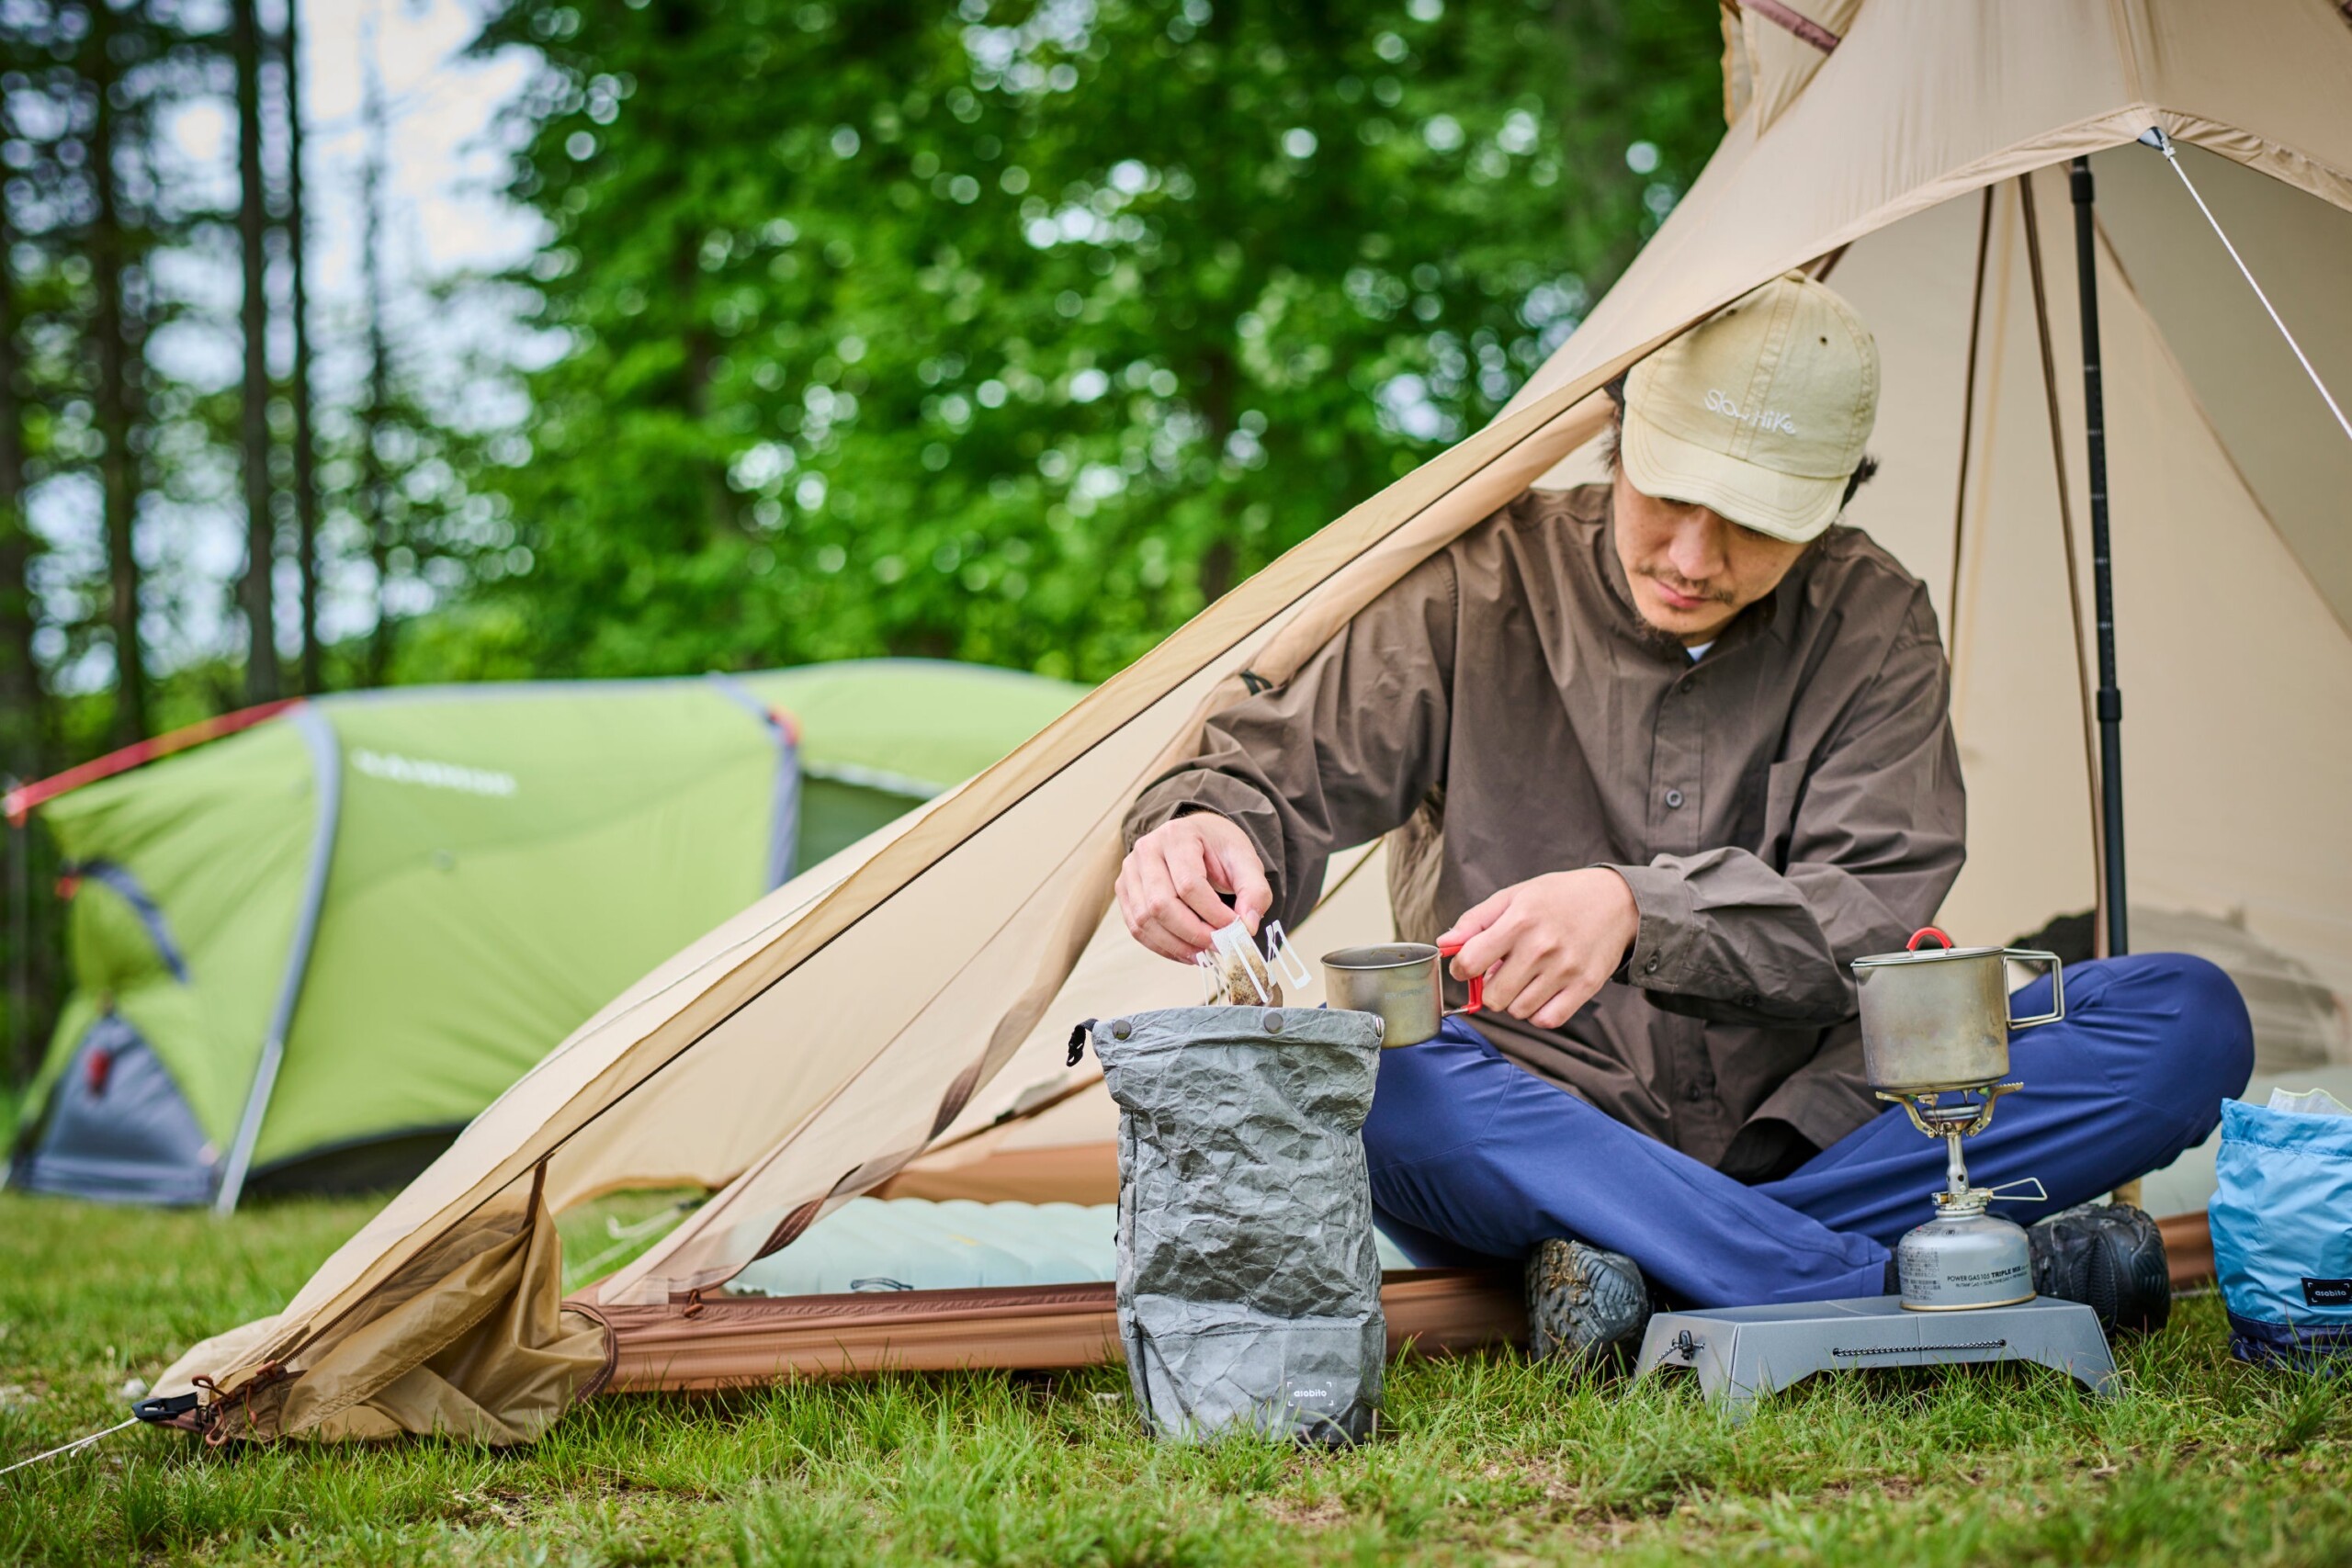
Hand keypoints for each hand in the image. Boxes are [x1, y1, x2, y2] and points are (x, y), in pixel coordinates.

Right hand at [1116, 813, 1274, 962]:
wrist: (1196, 836)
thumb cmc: (1218, 848)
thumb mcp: (1245, 861)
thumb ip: (1254, 891)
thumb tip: (1247, 927)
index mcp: (1177, 835)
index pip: (1189, 884)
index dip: (1212, 913)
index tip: (1235, 929)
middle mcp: (1146, 850)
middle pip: (1161, 904)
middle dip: (1193, 934)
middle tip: (1219, 946)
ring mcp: (1130, 870)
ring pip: (1145, 920)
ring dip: (1176, 945)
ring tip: (1204, 954)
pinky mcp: (1125, 890)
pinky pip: (1137, 928)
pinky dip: (1162, 946)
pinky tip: (1187, 951)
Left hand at [1439, 869, 1639, 1029]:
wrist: (1616, 900)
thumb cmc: (1558, 897)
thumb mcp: (1514, 896)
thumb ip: (1475, 920)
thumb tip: (1445, 943)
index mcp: (1519, 920)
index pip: (1470, 962)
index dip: (1461, 968)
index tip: (1467, 966)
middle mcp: (1542, 947)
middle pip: (1493, 996)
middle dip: (1488, 988)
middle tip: (1500, 973)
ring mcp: (1565, 969)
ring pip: (1518, 1011)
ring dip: (1514, 1000)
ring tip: (1524, 979)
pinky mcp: (1586, 987)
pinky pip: (1547, 1020)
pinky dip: (1538, 1013)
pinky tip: (1540, 993)